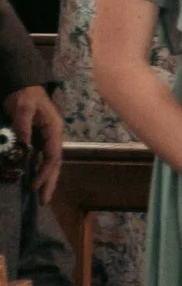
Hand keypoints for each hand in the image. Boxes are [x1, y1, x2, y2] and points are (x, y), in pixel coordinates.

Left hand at [3, 85, 61, 201]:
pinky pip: (42, 157)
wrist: (23, 83)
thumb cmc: (24, 95)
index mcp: (54, 129)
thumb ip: (23, 129)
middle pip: (55, 163)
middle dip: (50, 182)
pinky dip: (39, 169)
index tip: (35, 186)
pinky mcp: (39, 137)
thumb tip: (23, 151)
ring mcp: (47, 137)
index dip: (45, 172)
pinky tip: (34, 178)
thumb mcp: (22, 109)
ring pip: (50, 162)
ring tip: (42, 195)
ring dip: (46, 178)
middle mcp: (54, 135)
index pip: (53, 156)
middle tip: (44, 201)